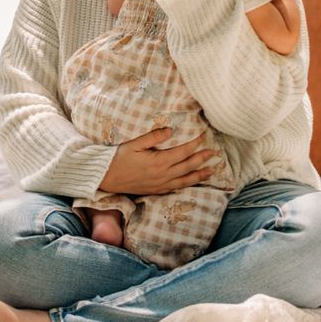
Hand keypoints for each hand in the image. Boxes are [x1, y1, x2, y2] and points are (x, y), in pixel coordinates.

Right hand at [99, 127, 219, 194]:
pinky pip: (176, 188)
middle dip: (202, 159)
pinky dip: (187, 184)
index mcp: (159, 162)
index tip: (204, 135)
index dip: (195, 143)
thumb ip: (153, 136)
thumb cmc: (118, 158)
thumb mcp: (134, 144)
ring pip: (185, 180)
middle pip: (188, 166)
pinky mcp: (155, 190)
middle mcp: (162, 175)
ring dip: (200, 175)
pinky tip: (192, 181)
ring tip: (212, 171)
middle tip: (215, 152)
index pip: (183, 152)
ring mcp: (160, 184)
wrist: (105, 177)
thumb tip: (170, 130)